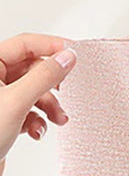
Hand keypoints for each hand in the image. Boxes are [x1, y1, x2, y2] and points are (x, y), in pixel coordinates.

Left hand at [0, 34, 76, 175]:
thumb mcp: (17, 101)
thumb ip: (44, 76)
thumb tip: (66, 57)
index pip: (25, 44)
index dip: (52, 46)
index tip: (74, 53)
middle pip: (33, 69)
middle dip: (53, 86)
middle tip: (68, 91)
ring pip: (34, 92)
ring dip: (49, 106)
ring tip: (57, 119)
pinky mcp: (4, 117)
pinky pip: (28, 110)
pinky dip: (37, 121)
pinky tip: (37, 131)